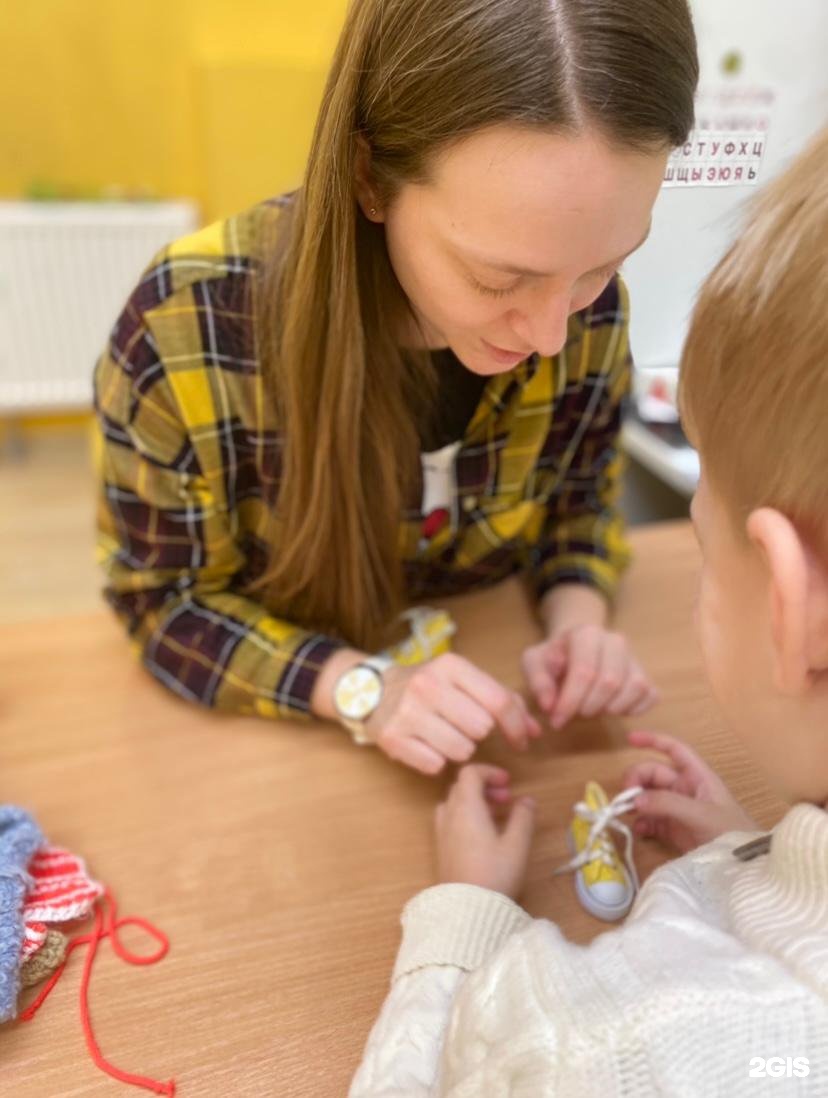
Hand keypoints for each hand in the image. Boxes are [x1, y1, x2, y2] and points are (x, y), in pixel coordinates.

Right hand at [365, 654, 540, 775]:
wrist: (373, 690)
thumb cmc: (430, 686)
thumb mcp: (463, 680)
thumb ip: (503, 700)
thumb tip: (535, 730)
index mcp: (451, 666)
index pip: (499, 701)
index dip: (517, 726)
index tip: (521, 740)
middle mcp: (428, 686)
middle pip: (481, 728)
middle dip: (480, 734)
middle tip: (466, 728)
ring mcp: (408, 713)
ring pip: (461, 750)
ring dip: (460, 749)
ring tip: (446, 736)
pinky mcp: (393, 738)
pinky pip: (435, 765)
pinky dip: (437, 761)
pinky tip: (428, 746)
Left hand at [435, 764, 536, 898]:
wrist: (467, 911)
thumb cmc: (495, 873)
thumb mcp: (517, 844)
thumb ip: (523, 817)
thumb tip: (527, 800)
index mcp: (466, 807)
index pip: (470, 773)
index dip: (490, 771)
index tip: (508, 783)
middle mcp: (449, 814)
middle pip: (462, 786)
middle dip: (485, 786)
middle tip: (507, 800)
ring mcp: (442, 832)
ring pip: (456, 803)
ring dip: (476, 802)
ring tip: (499, 817)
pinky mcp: (441, 848)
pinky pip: (452, 819)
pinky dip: (467, 816)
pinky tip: (485, 835)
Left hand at [522, 625, 657, 729]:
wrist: (576, 647)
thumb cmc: (554, 657)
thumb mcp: (534, 662)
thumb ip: (538, 680)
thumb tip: (549, 705)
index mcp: (586, 634)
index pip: (585, 671)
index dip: (571, 700)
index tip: (557, 720)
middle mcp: (615, 641)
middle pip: (610, 681)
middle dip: (589, 707)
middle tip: (574, 715)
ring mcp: (634, 657)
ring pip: (635, 687)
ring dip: (612, 709)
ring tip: (592, 711)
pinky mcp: (647, 674)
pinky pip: (651, 695)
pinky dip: (634, 710)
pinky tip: (613, 710)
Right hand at [622, 730, 757, 852]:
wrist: (743, 865)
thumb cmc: (730, 832)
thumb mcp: (701, 814)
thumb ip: (668, 804)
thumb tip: (634, 799)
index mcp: (697, 777)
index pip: (674, 750)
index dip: (653, 740)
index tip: (629, 739)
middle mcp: (685, 789)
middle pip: (654, 774)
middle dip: (637, 780)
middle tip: (626, 796)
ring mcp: (677, 810)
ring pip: (649, 797)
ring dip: (635, 802)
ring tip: (625, 813)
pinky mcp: (673, 831)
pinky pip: (650, 821)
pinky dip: (641, 823)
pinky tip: (638, 830)